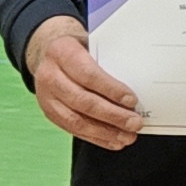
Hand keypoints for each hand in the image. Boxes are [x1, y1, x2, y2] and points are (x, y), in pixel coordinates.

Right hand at [26, 15, 141, 149]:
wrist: (48, 54)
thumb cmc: (77, 50)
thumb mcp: (91, 45)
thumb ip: (108, 61)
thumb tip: (140, 83)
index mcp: (61, 52)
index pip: (87, 75)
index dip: (111, 90)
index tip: (132, 101)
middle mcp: (49, 75)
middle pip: (82, 101)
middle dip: (112, 115)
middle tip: (134, 122)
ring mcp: (46, 96)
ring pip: (75, 120)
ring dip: (104, 131)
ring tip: (126, 136)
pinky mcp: (49, 112)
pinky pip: (72, 129)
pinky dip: (95, 138)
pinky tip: (112, 141)